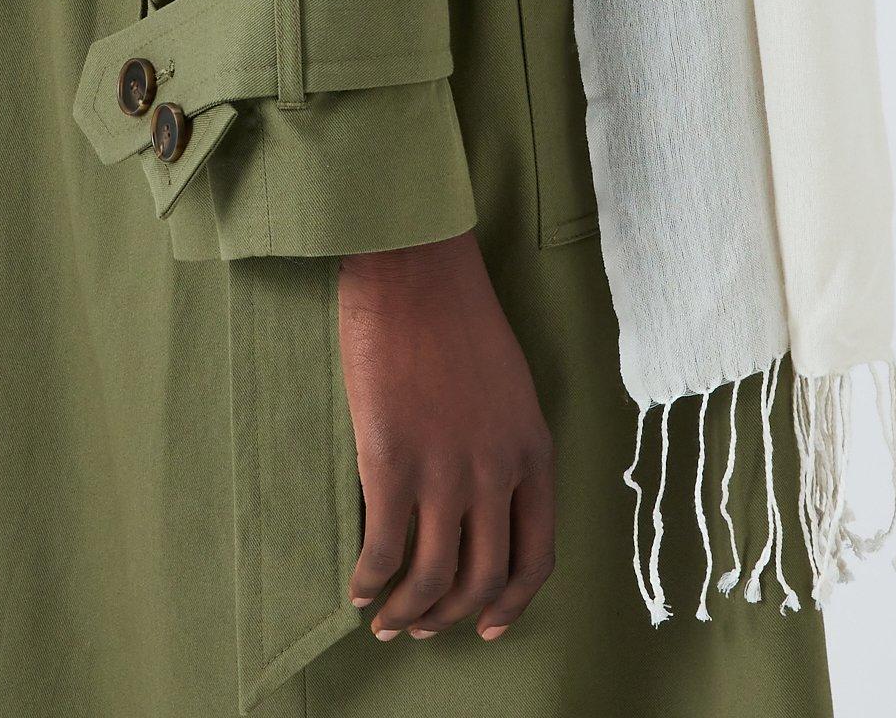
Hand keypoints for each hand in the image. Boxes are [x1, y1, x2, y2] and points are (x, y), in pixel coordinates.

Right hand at [336, 229, 554, 641]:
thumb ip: (505, 445)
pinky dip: (369, 580)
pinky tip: (357, 586)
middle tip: (423, 626)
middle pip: (483, 579)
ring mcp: (446, 472)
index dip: (512, 603)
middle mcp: (497, 473)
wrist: (416, 269)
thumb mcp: (510, 387)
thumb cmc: (457, 314)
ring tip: (385, 620)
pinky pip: (383, 550)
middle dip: (452, 615)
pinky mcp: (393, 463)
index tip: (489, 624)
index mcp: (532, 452)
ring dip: (408, 612)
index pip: (537, 556)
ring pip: (433, 579)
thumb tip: (483, 501)